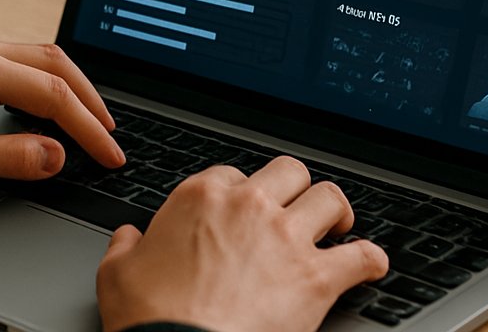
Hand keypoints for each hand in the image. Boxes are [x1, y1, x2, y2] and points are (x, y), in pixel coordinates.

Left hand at [0, 32, 124, 191]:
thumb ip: (12, 156)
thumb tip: (59, 154)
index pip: (54, 95)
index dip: (88, 127)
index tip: (110, 154)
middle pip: (55, 64)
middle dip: (89, 100)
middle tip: (111, 135)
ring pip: (38, 56)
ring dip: (68, 86)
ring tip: (89, 120)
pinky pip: (16, 58)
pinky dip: (43, 79)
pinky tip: (48, 103)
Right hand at [96, 157, 388, 331]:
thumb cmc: (150, 318)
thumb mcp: (116, 274)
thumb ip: (126, 247)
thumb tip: (129, 238)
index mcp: (201, 197)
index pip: (232, 175)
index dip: (241, 194)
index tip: (243, 212)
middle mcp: (248, 206)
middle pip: (289, 171)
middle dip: (295, 189)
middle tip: (296, 209)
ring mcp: (286, 238)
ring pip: (330, 198)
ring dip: (336, 213)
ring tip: (337, 227)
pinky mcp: (315, 278)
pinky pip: (361, 257)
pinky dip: (371, 260)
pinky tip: (371, 265)